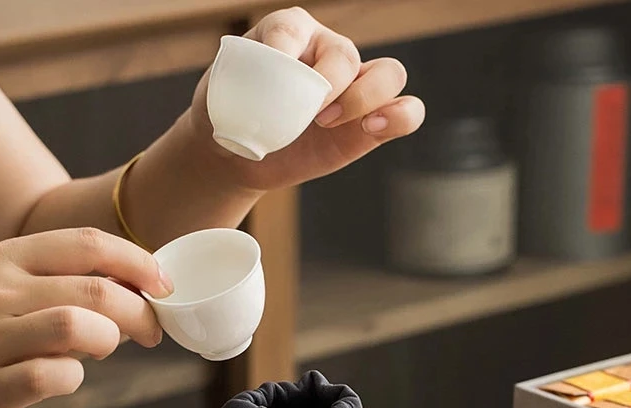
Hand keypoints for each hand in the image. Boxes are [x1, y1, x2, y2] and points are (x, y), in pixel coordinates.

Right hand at [0, 229, 170, 407]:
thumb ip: (58, 283)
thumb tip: (132, 288)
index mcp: (5, 259)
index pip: (89, 243)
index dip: (139, 262)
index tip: (163, 285)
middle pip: (97, 289)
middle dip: (141, 313)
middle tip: (151, 332)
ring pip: (79, 327)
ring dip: (107, 342)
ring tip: (101, 350)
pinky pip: (54, 376)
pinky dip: (73, 379)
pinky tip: (61, 379)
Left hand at [188, 6, 424, 191]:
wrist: (237, 155)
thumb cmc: (231, 117)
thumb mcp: (223, 95)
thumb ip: (248, 85)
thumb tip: (278, 90)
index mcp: (288, 34)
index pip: (293, 29)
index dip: (284, 52)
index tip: (269, 79)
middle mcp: (327, 54)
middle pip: (347, 54)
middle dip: (329, 85)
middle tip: (306, 116)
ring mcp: (353, 88)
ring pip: (390, 74)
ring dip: (365, 97)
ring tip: (330, 124)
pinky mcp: (367, 125)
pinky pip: (408, 111)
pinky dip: (401, 117)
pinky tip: (373, 129)